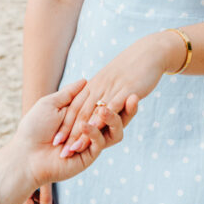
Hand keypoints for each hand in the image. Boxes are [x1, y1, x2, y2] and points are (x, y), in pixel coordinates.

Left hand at [19, 81, 138, 203]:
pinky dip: (94, 132)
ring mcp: (92, 142)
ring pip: (114, 131)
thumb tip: (85, 80)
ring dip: (114, 119)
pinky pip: (100, 142)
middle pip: (115, 116)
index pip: (104, 101)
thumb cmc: (34, 126)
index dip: (115, 93)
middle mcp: (91, 127)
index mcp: (83, 114)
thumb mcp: (51, 104)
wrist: (25, 154)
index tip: (126, 82)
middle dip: (128, 108)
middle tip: (135, 96)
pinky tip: (86, 124)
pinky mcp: (89, 156)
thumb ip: (69, 93)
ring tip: (106, 110)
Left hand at [53, 32, 176, 156]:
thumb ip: (95, 91)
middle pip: (80, 113)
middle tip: (62, 151)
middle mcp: (98, 89)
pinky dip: (104, 116)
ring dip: (85, 132)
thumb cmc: (129, 66)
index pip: (74, 108)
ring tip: (76, 146)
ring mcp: (111, 89)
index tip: (55, 141)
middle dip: (70, 134)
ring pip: (94, 113)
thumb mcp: (106, 78)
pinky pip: (113, 105)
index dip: (65, 125)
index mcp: (92, 87)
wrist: (148, 52)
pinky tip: (98, 127)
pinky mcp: (125, 90)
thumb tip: (87, 108)